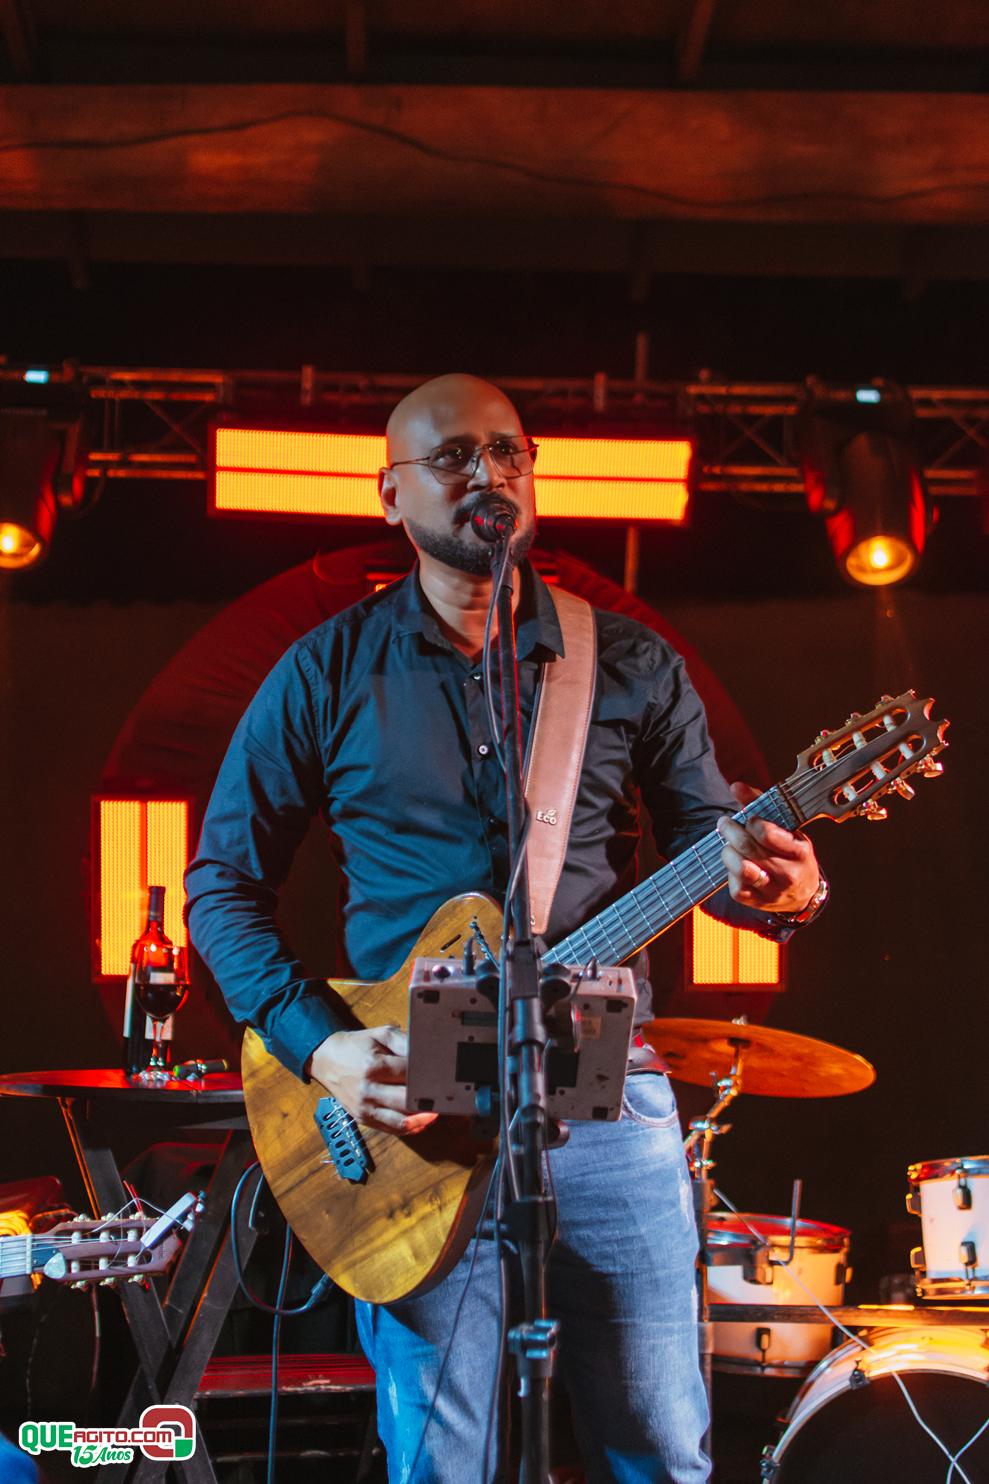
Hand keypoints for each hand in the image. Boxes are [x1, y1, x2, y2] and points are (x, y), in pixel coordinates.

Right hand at [307, 1025, 437, 1136]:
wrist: (326, 1060)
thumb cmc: (356, 1046)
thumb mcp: (380, 1034)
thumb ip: (405, 1041)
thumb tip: (428, 1052)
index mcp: (373, 1066)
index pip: (409, 1074)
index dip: (429, 1074)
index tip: (445, 1073)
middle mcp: (368, 1090)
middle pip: (408, 1101)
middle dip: (430, 1099)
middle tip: (449, 1095)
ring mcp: (366, 1108)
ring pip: (402, 1121)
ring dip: (424, 1118)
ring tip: (440, 1111)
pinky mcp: (364, 1119)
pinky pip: (393, 1129)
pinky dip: (411, 1128)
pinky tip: (424, 1121)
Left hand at [719, 781, 820, 913]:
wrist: (803, 892)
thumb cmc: (791, 852)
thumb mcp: (786, 828)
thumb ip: (760, 804)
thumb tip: (735, 786)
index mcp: (799, 852)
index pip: (767, 833)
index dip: (751, 822)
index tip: (749, 819)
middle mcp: (788, 873)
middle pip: (749, 849)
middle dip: (731, 832)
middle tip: (724, 823)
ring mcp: (773, 890)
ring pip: (742, 870)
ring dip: (728, 853)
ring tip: (728, 845)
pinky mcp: (758, 902)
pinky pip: (736, 888)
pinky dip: (730, 874)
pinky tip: (735, 866)